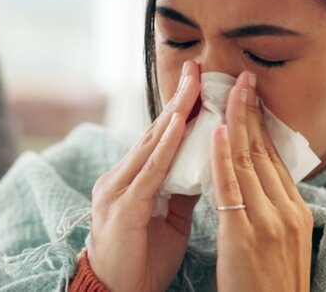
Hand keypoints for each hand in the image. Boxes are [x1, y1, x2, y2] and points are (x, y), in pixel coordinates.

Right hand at [88, 60, 200, 291]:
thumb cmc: (142, 258)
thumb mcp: (170, 218)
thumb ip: (184, 188)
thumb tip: (208, 163)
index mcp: (134, 179)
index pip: (161, 136)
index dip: (181, 109)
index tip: (200, 81)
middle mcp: (121, 177)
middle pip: (156, 131)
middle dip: (178, 99)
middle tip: (197, 68)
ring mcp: (118, 189)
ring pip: (152, 144)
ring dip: (174, 112)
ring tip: (193, 85)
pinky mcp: (123, 207)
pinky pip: (149, 171)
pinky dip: (165, 145)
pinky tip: (178, 124)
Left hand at [211, 71, 312, 291]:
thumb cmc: (272, 285)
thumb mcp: (284, 243)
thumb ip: (274, 210)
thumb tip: (260, 182)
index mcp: (297, 211)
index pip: (275, 158)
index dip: (262, 125)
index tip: (251, 98)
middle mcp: (287, 210)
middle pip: (265, 152)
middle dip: (252, 112)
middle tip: (242, 78)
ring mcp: (268, 222)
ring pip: (249, 161)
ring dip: (237, 122)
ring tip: (228, 90)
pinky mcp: (245, 236)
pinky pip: (232, 188)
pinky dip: (223, 156)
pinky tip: (217, 130)